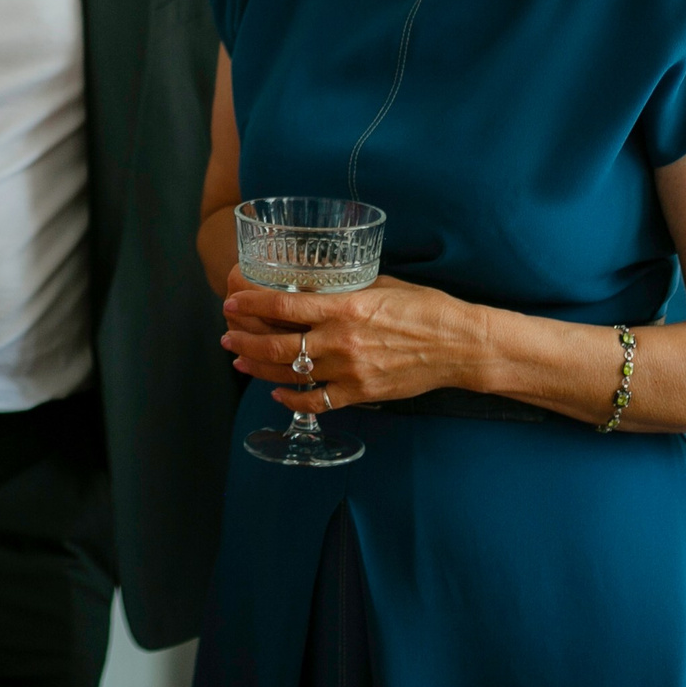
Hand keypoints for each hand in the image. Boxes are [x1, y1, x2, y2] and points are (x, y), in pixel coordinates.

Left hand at [221, 276, 491, 415]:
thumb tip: (311, 286)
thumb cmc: (424, 307)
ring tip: (239, 361)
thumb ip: (343, 289)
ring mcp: (350, 371)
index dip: (251, 304)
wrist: (459, 345)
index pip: (283, 306)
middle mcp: (341, 341)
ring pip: (290, 375)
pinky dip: (292, 399)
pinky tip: (277, 393)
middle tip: (226, 336)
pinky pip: (317, 402)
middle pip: (277, 346)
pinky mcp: (361, 393)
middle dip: (244, 341)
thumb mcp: (379, 284)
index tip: (230, 302)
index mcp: (345, 307)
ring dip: (258, 369)